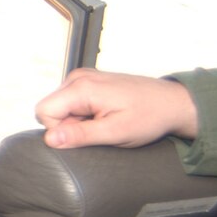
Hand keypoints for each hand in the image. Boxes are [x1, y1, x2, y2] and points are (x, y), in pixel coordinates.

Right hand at [34, 69, 199, 148]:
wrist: (172, 102)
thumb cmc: (149, 117)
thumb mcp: (115, 132)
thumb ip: (80, 135)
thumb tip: (49, 139)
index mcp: (81, 87)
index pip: (43, 112)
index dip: (60, 131)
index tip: (87, 133)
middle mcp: (78, 77)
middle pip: (51, 109)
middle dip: (69, 125)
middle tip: (100, 128)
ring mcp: (83, 77)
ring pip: (60, 106)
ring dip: (77, 120)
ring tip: (106, 120)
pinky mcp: (89, 81)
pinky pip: (71, 101)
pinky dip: (84, 113)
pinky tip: (106, 114)